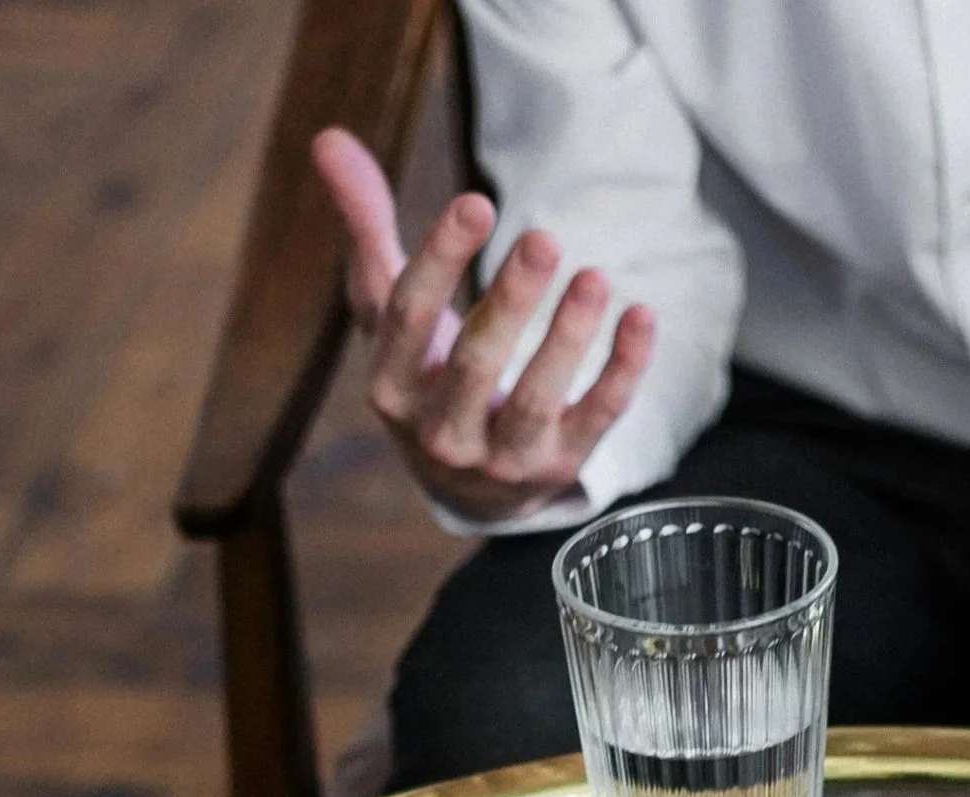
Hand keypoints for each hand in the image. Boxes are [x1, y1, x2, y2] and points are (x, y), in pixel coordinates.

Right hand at [313, 127, 655, 523]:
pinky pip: (596, 420)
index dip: (440, 259)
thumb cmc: (425, 374)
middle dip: (511, 302)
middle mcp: (441, 434)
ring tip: (594, 276)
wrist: (468, 487)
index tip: (476, 202)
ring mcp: (502, 461)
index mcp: (392, 387)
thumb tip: (328, 138)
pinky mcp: (557, 469)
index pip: (409, 319)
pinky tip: (641, 316)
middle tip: (543, 237)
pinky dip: (623, 371)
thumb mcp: (386, 310)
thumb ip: (366, 226)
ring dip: (568, 339)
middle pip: (475, 366)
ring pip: (536, 401)